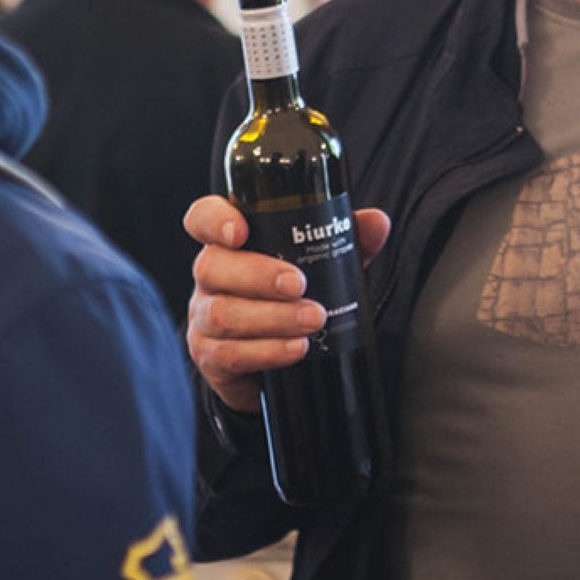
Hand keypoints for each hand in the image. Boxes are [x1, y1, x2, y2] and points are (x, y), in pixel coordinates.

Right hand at [184, 195, 391, 415]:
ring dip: (272, 317)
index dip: (214, 220)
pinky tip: (295, 348)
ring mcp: (203, 318)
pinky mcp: (211, 358)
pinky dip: (267, 351)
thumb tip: (376, 222)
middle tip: (300, 285)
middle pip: (212, 266)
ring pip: (222, 313)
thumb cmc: (293, 296)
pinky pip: (230, 354)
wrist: (279, 360)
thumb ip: (345, 238)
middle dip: (258, 275)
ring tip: (313, 319)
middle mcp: (210, 277)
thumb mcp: (321, 264)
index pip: (203, 218)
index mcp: (229, 244)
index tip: (240, 231)